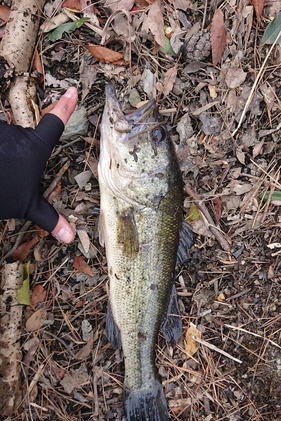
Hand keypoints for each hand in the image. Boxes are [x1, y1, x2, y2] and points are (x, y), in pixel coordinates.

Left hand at [0, 87, 77, 242]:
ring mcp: (0, 129)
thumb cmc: (1, 196)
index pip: (55, 124)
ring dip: (0, 151)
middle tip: (7, 173)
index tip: (72, 91)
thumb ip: (49, 218)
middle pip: (19, 136)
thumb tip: (70, 237)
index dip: (65, 107)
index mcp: (35, 148)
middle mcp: (18, 133)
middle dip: (13, 152)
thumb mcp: (27, 208)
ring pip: (2, 137)